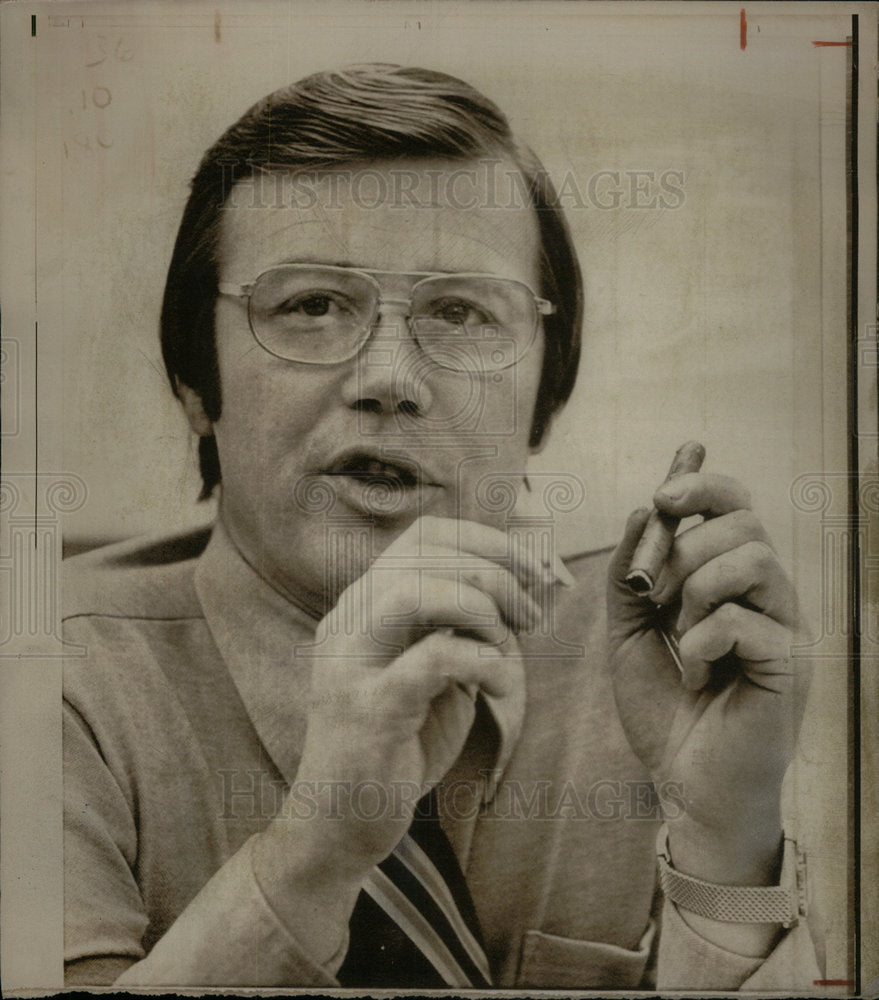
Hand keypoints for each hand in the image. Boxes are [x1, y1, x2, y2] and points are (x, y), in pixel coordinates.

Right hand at [286, 515, 542, 873]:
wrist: (338, 825)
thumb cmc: (395, 746)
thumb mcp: (430, 672)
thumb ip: (458, 629)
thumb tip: (520, 588)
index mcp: (362, 606)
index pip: (422, 536)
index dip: (485, 540)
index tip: (530, 571)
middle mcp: (348, 622)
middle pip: (422, 554)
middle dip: (493, 572)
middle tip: (531, 612)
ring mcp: (351, 664)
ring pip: (413, 591)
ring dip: (479, 607)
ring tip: (508, 642)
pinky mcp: (368, 711)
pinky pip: (432, 659)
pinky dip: (481, 661)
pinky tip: (498, 684)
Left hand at [607, 472, 810, 885]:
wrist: (684, 781)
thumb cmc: (664, 706)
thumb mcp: (629, 631)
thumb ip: (631, 574)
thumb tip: (644, 510)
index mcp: (733, 581)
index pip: (735, 506)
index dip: (702, 483)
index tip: (663, 488)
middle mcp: (767, 595)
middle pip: (744, 522)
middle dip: (683, 549)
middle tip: (656, 598)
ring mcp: (785, 627)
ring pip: (753, 558)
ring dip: (697, 591)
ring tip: (681, 636)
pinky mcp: (790, 664)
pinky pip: (744, 621)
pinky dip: (701, 643)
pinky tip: (696, 674)